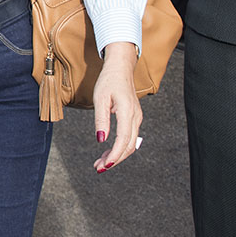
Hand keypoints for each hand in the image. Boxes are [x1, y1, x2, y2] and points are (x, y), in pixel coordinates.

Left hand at [91, 42, 141, 173]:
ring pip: (130, 143)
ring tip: (101, 163)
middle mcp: (135, 117)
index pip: (124, 140)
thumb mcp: (100, 98)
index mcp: (127, 112)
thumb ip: (101, 120)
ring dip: (117, 155)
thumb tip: (101, 139)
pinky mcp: (134, 118)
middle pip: (129, 146)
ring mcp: (137, 118)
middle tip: (98, 168)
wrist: (120, 68)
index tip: (104, 165)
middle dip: (115, 159)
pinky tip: (108, 152)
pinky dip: (120, 147)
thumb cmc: (108, 81)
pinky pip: (129, 137)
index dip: (115, 155)